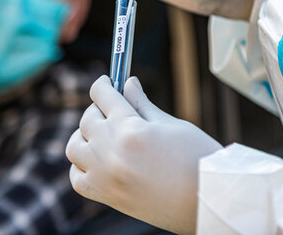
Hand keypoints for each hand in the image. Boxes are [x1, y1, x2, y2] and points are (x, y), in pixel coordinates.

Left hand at [66, 76, 221, 234]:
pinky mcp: (106, 195)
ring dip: (84, 136)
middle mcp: (111, 151)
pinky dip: (81, 166)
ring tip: (101, 134)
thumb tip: (127, 83)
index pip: (102, 95)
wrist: (207, 200)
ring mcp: (105, 175)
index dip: (103, 83)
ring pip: (75, 146)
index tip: (106, 81)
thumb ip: (141, 104)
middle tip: (112, 108)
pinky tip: (96, 160)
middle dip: (99, 108)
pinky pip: (76, 177)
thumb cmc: (196, 158)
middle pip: (87, 118)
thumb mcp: (170, 124)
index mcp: (130, 129)